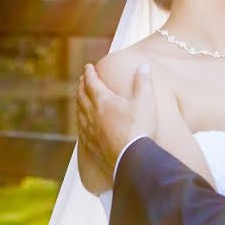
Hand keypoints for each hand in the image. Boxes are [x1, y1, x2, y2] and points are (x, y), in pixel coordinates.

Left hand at [76, 63, 156, 178]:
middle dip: (81, 86)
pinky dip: (80, 121)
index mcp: (104, 101)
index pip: (92, 83)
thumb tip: (143, 66)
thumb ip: (143, 82)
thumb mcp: (145, 101)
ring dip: (78, 102)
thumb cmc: (139, 128)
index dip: (89, 73)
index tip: (87, 67)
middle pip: (82, 97)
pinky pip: (81, 129)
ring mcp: (90, 131)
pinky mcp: (91, 145)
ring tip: (79, 99)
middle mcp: (92, 114)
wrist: (131, 158)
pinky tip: (81, 125)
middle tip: (81, 80)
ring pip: (79, 113)